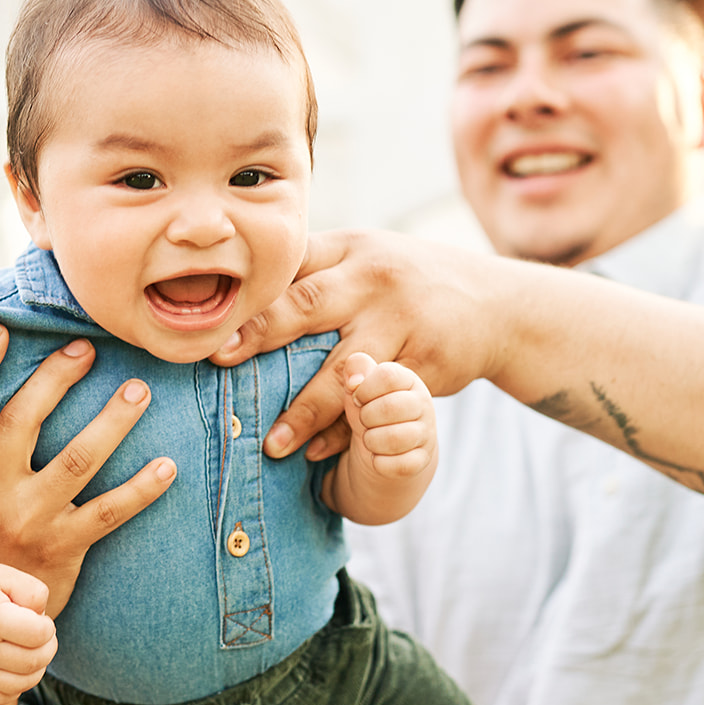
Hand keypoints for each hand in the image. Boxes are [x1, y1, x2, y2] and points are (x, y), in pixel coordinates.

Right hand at [0, 324, 176, 614]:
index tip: (3, 330)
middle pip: (23, 421)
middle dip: (56, 379)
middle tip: (88, 348)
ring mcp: (28, 521)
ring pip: (76, 459)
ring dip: (111, 421)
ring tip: (138, 392)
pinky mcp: (62, 548)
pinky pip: (109, 512)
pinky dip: (141, 488)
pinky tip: (168, 467)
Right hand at [0, 560, 55, 704]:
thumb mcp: (6, 575)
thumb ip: (33, 592)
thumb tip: (43, 618)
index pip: (38, 634)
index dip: (47, 625)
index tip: (38, 617)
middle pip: (33, 662)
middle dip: (48, 647)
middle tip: (39, 633)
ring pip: (19, 685)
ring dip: (37, 669)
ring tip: (31, 650)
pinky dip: (15, 688)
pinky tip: (16, 668)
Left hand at [208, 229, 498, 461]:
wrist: (496, 305)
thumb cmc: (408, 281)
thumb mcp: (367, 256)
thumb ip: (313, 267)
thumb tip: (237, 284)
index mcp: (351, 250)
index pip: (291, 265)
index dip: (248, 291)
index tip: (207, 318)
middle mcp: (374, 280)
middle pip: (307, 305)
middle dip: (260, 334)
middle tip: (220, 360)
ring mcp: (402, 323)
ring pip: (344, 371)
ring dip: (304, 410)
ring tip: (271, 443)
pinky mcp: (427, 364)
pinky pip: (378, 404)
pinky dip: (348, 432)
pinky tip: (318, 454)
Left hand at [342, 354, 435, 481]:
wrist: (384, 447)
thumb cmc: (370, 410)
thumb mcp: (358, 387)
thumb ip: (354, 371)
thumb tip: (354, 379)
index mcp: (408, 380)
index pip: (387, 376)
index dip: (364, 389)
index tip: (357, 398)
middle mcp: (423, 404)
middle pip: (390, 407)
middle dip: (366, 417)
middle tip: (364, 421)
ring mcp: (426, 433)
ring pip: (394, 438)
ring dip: (371, 441)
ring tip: (369, 438)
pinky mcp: (422, 459)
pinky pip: (398, 465)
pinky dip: (379, 463)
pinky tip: (378, 456)